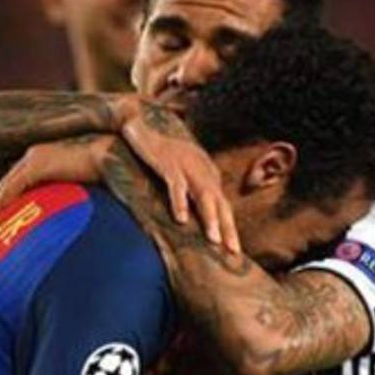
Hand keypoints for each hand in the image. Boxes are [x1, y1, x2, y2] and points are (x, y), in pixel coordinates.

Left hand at [0, 135, 115, 214]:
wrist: (110, 153)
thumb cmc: (102, 170)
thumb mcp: (80, 188)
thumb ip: (69, 198)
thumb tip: (70, 219)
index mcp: (43, 161)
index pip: (18, 183)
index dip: (5, 200)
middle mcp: (34, 157)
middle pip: (8, 184)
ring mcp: (34, 158)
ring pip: (6, 186)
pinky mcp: (37, 163)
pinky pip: (13, 185)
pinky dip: (1, 200)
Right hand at [120, 103, 239, 253]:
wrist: (140, 123)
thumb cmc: (160, 151)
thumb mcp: (182, 170)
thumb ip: (192, 189)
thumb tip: (196, 215)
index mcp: (207, 174)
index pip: (223, 205)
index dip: (229, 228)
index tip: (234, 251)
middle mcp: (202, 170)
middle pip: (220, 203)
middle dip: (228, 229)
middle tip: (234, 252)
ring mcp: (186, 165)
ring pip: (204, 195)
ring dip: (210, 219)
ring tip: (214, 241)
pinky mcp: (168, 163)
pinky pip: (176, 185)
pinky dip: (180, 202)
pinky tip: (182, 220)